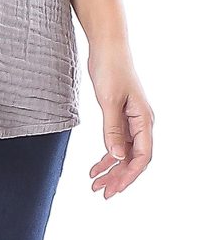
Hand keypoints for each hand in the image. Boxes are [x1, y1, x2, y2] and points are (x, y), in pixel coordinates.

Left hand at [86, 44, 154, 198]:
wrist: (106, 46)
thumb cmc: (111, 69)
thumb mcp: (109, 101)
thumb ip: (112, 129)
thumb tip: (116, 157)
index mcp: (144, 120)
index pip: (142, 156)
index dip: (129, 175)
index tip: (115, 188)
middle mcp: (141, 123)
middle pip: (133, 159)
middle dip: (118, 177)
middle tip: (101, 192)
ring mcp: (131, 120)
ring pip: (124, 153)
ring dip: (111, 169)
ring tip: (95, 184)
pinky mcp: (120, 116)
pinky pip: (116, 142)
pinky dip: (107, 155)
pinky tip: (96, 166)